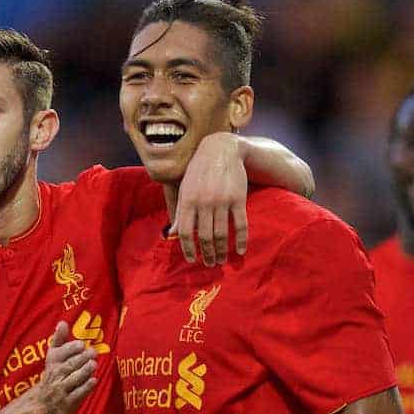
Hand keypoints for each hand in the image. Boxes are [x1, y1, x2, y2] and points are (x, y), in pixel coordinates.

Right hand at [34, 321, 96, 413]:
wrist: (44, 402)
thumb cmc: (54, 374)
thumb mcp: (53, 356)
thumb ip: (59, 339)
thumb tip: (62, 322)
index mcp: (53, 363)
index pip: (60, 354)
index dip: (70, 349)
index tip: (81, 344)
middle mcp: (56, 376)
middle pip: (69, 366)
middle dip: (81, 359)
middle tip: (93, 352)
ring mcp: (61, 390)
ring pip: (73, 380)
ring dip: (84, 371)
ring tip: (93, 364)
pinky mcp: (68, 403)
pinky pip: (77, 395)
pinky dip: (85, 388)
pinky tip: (94, 380)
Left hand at [174, 132, 247, 265]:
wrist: (221, 149)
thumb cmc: (199, 171)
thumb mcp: (185, 188)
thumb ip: (180, 212)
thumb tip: (173, 234)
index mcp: (188, 200)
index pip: (186, 232)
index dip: (188, 249)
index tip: (192, 260)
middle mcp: (204, 202)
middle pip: (205, 236)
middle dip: (207, 254)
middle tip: (210, 264)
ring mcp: (222, 200)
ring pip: (222, 234)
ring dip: (222, 251)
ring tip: (221, 260)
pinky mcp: (238, 198)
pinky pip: (240, 225)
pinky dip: (241, 241)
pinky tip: (240, 251)